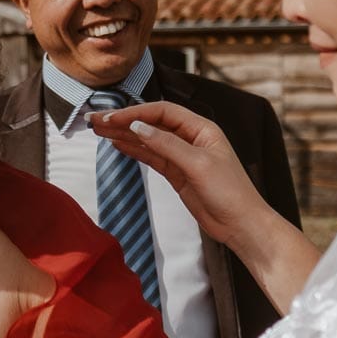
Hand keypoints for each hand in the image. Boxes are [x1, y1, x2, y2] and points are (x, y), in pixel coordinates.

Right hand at [88, 100, 271, 248]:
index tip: (112, 118)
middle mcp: (191, 138)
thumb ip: (167, 145)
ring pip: (148, 140)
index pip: (162, 112)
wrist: (241, 225)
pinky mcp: (177, 173)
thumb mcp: (198, 165)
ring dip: (124, 135)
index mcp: (201, 128)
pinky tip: (117, 144)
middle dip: (124, 121)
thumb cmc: (230, 192)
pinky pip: (151, 157)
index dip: (136, 113)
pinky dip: (134, 151)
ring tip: (98, 130)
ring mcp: (182, 156)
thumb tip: (138, 127)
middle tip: (95, 121)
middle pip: (151, 123)